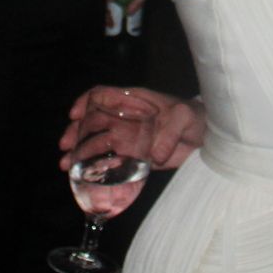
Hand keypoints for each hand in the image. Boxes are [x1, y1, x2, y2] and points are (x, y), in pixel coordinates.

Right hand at [60, 86, 206, 171]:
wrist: (206, 138)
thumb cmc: (194, 118)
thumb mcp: (184, 118)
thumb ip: (170, 133)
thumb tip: (156, 155)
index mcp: (134, 101)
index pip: (103, 95)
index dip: (86, 102)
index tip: (75, 115)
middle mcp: (126, 118)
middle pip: (92, 121)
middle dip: (75, 132)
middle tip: (66, 148)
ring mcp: (128, 138)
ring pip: (96, 141)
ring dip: (79, 151)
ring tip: (66, 165)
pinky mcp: (134, 157)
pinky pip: (109, 161)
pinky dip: (95, 167)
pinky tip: (83, 177)